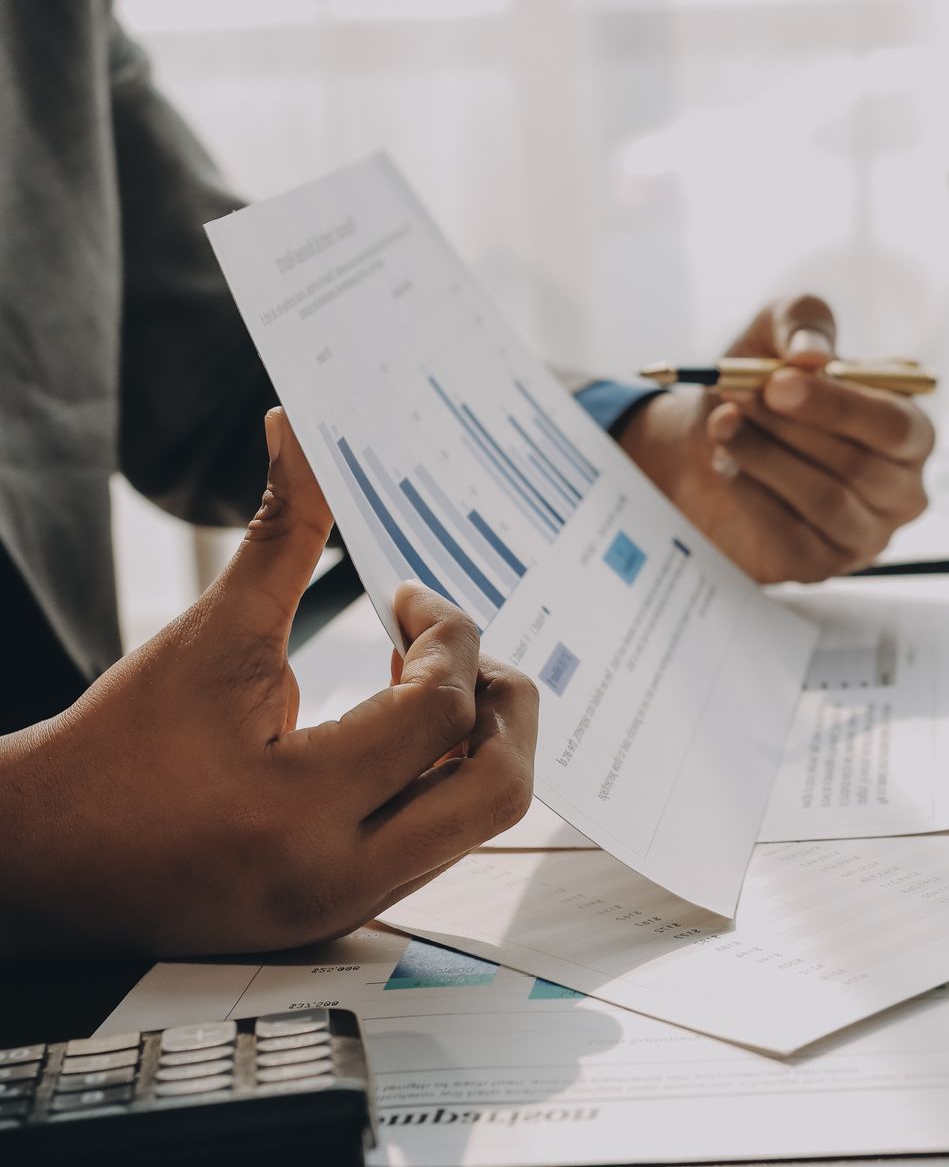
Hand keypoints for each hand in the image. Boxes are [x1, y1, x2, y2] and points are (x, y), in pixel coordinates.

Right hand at [0, 409, 537, 955]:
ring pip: (481, 827)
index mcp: (298, 807)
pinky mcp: (343, 917)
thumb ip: (279, 534)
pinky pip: (440, 847)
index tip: (411, 600)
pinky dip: (445, 782)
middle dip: (504, 703)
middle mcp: (337, 874)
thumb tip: (301, 430)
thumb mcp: (206, 635)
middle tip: (462, 653)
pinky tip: (404, 734)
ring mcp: (345, 906)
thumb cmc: (117, 742)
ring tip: (430, 685)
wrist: (36, 859)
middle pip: (502, 789)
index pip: (440, 712)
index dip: (451, 635)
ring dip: (479, 743)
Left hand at [620, 295, 933, 581]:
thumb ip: (800, 321)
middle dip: (787, 429)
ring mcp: (866, 534)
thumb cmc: (760, 392)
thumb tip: (811, 355)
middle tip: (735, 399)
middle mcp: (901, 488)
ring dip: (763, 458)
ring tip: (723, 429)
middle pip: (858, 466)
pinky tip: (727, 467)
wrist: (706, 446)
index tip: (776, 382)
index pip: (895, 426)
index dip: (836, 405)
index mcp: (909, 430)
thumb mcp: (774, 335)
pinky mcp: (821, 565)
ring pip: (825, 500)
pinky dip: (751, 496)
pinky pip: (793, 536)